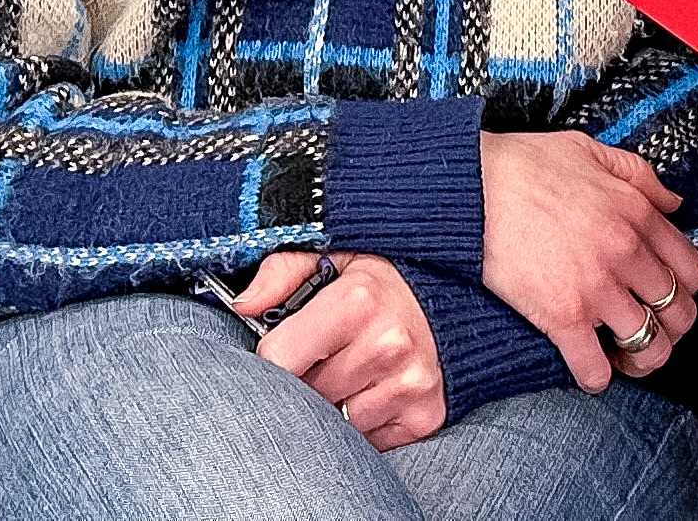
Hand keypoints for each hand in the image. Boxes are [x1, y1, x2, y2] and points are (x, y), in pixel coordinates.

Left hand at [241, 251, 445, 449]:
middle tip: (321, 357)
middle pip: (305, 394)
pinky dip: (363, 423)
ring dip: (333, 405)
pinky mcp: (424, 416)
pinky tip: (372, 391)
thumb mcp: (332, 257)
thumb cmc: (383, 280)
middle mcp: (386, 346)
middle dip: (304, 380)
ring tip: (349, 371)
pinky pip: (368, 440)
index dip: (273, 357)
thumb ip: (282, 273)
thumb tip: (242, 304)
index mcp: (356, 303)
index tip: (284, 349)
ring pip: (335, 422)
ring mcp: (408, 385)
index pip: (279, 359)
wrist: (455, 299)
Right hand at [477, 130, 697, 391]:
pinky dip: (596, 377)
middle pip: (678, 313)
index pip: (692, 270)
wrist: (468, 186)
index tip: (666, 295)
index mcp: (635, 213)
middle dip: (669, 328)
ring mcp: (596, 288)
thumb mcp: (588, 150)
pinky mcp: (562, 316)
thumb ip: (639, 174)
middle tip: (648, 328)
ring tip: (622, 354)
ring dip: (640, 358)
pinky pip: (596, 369)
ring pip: (649, 346)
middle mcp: (624, 252)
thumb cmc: (521, 166)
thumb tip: (672, 202)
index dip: (684, 290)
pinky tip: (588, 367)